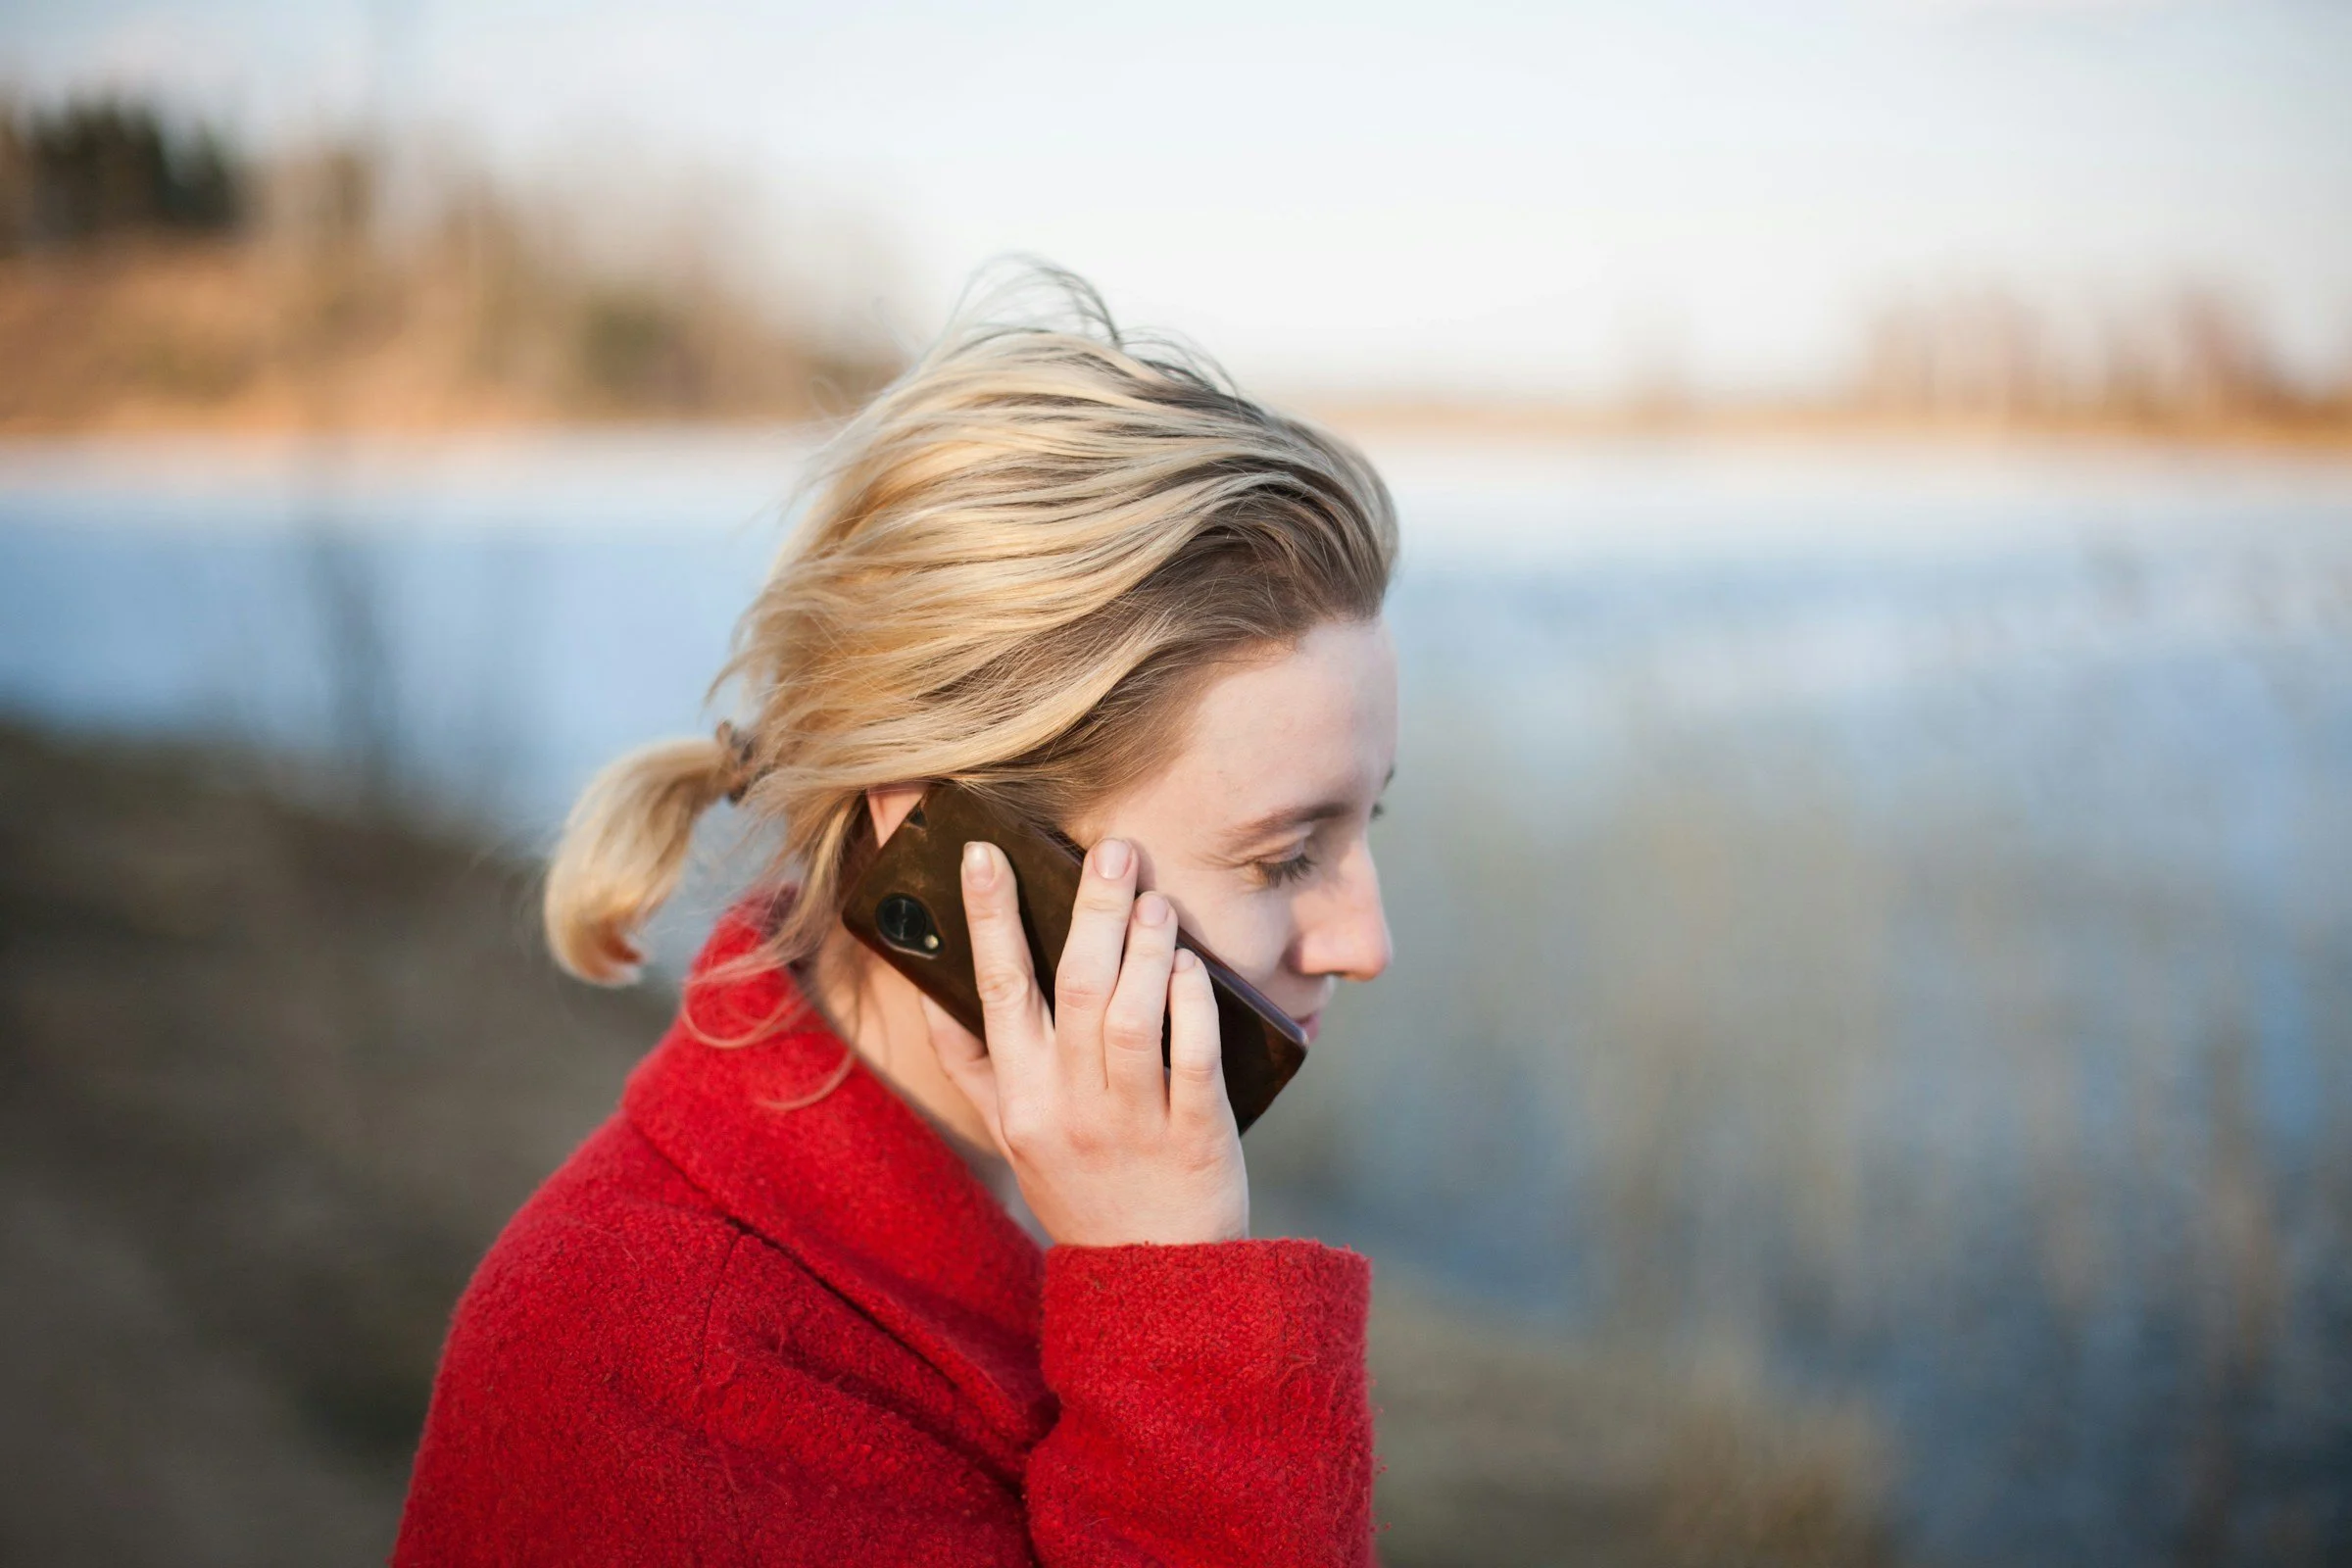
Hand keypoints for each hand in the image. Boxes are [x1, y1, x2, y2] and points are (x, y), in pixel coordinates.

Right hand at [920, 835, 1247, 1246]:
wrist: (1153, 1282)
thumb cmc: (1081, 1192)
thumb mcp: (1012, 1137)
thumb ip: (976, 1068)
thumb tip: (934, 991)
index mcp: (1019, 1100)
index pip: (996, 990)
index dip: (988, 917)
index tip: (983, 853)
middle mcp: (1067, 1107)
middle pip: (1073, 988)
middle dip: (1089, 908)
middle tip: (1111, 848)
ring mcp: (1130, 1123)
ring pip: (1131, 1016)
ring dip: (1144, 948)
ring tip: (1152, 899)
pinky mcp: (1193, 1137)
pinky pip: (1192, 1056)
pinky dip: (1192, 1003)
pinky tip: (1190, 965)